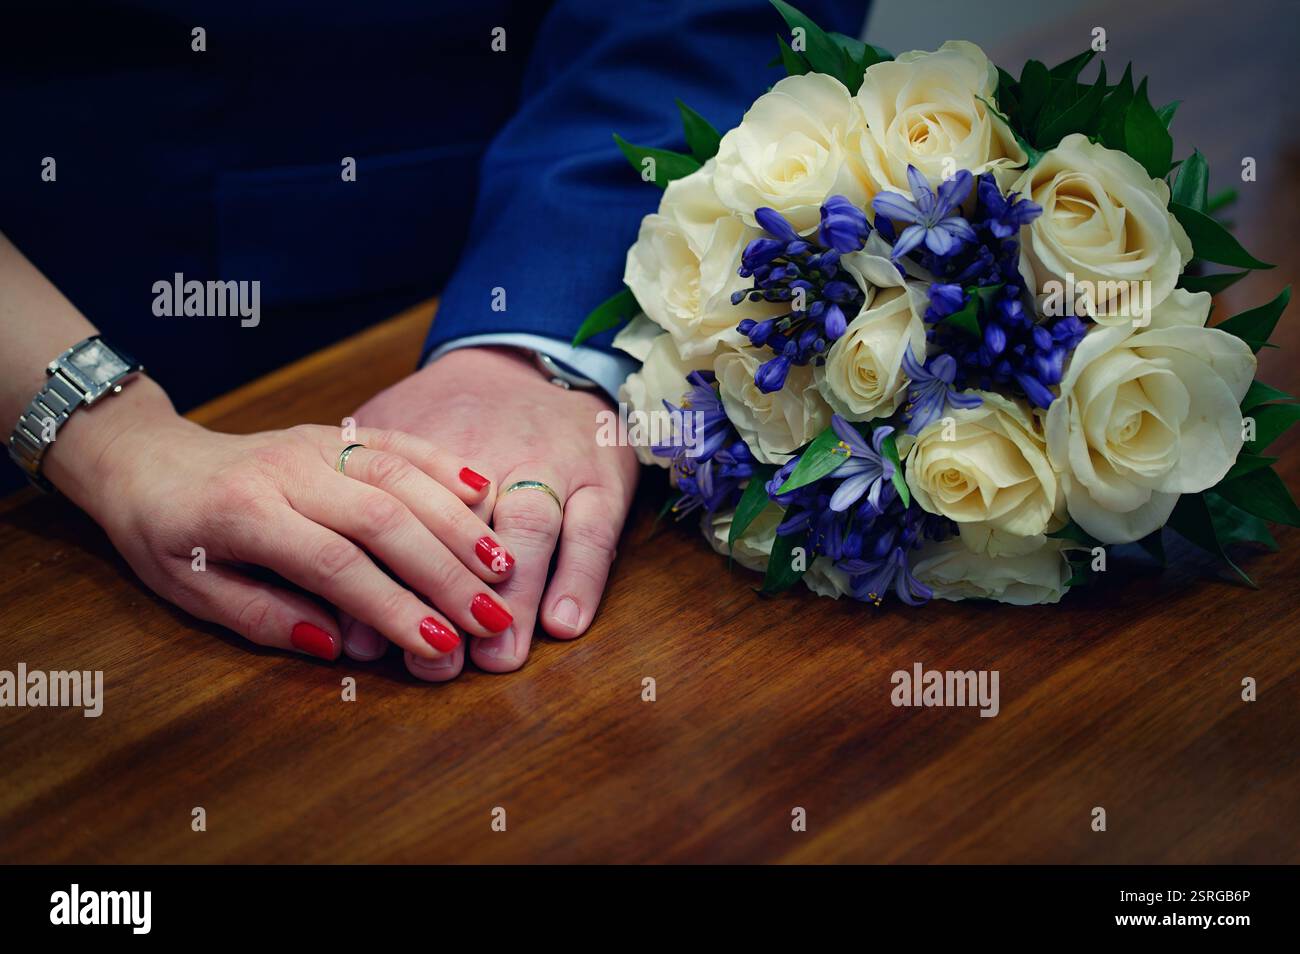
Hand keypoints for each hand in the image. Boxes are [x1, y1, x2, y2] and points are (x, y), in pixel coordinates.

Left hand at [47, 376, 517, 661]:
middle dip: (444, 571)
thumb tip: (340, 647)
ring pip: (400, 476)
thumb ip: (265, 618)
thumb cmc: (169, 537)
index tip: (438, 644)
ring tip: (502, 566)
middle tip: (492, 616)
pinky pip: (398, 441)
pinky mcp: (337, 432)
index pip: (332, 563)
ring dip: (457, 523)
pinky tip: (483, 490)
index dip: (390, 606)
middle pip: (382, 518)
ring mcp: (317, 444)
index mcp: (244, 514)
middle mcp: (287, 470)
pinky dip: (443, 464)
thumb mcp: (192, 592)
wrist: (152, 461)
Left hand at [340, 346, 638, 679]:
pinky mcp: (599, 471)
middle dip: (450, 594)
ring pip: (529, 523)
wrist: (518, 355)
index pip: (390, 515)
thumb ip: (346, 515)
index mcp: (415, 442)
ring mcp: (545, 457)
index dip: (381, 583)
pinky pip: (594, 526)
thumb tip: (325, 613)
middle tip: (441, 660)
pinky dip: (580, 575)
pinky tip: (564, 622)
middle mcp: (480, 443)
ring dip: (515, 594)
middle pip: (461, 521)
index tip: (370, 642)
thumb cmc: (435, 418)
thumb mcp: (373, 446)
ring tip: (500, 653)